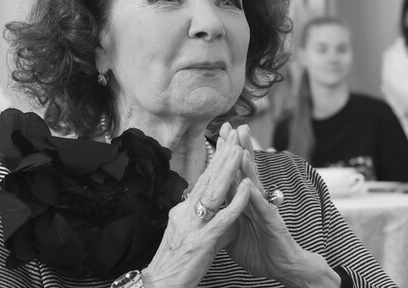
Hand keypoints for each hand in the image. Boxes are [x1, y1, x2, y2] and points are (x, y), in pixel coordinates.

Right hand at [142, 130, 250, 286]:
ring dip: (228, 169)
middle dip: (222, 155)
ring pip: (213, 191)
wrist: (161, 285)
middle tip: (233, 133)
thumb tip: (227, 216)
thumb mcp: (195, 238)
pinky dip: (235, 201)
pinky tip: (246, 188)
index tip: (225, 140)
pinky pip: (222, 218)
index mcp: (184, 210)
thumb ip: (211, 224)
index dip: (215, 159)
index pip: (202, 179)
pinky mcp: (201, 240)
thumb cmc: (178, 264)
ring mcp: (193, 225)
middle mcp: (186, 212)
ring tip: (240, 150)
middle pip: (207, 178)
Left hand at [219, 123, 339, 287]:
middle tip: (230, 125)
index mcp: (244, 200)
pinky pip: (261, 207)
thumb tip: (208, 208)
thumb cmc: (259, 248)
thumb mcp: (234, 230)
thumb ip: (224, 215)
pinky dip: (253, 196)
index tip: (218, 134)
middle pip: (244, 169)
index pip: (234, 172)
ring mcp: (264, 208)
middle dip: (237, 146)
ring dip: (246, 163)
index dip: (226, 154)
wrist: (282, 267)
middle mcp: (254, 199)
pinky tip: (248, 184)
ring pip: (253, 182)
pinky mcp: (271, 223)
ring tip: (239, 144)